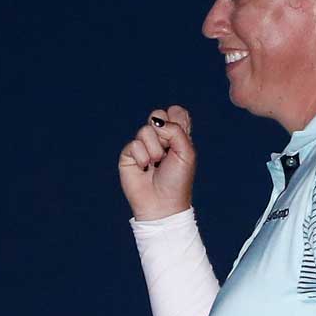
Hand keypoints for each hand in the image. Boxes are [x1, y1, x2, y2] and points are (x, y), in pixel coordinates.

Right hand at [117, 105, 196, 220]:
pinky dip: (142, 158)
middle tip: (167, 152)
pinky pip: (134, 144)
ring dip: (154, 150)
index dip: (176, 120)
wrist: (162, 204)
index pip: (175, 111)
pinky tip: (145, 169)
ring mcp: (143, 145)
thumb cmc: (177, 180)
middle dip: (164, 133)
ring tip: (156, 165)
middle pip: (157, 114)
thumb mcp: (186, 152)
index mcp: (176, 135)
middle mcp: (159, 137)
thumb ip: (175, 130)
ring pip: (145, 130)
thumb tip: (155, 122)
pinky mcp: (129, 155)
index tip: (179, 139)